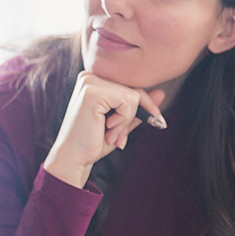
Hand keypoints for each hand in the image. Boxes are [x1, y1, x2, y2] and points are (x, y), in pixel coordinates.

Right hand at [41, 70, 165, 187]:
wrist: (72, 159)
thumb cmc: (92, 143)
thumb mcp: (121, 123)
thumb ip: (138, 108)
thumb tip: (161, 92)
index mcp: (94, 80)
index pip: (130, 85)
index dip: (145, 105)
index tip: (157, 122)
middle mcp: (90, 76)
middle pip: (134, 89)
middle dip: (135, 116)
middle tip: (121, 138)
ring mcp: (89, 82)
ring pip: (133, 95)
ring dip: (127, 121)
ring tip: (112, 135)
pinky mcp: (92, 91)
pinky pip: (128, 100)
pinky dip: (124, 120)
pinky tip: (108, 129)